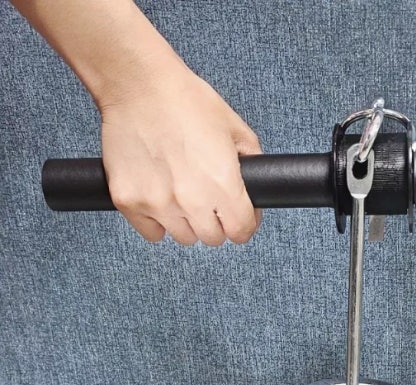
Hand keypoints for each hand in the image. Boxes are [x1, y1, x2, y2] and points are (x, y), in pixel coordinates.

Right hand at [100, 64, 261, 246]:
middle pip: (213, 238)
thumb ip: (251, 163)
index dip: (243, 223)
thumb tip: (255, 189)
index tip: (237, 215)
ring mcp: (158, 204)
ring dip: (186, 222)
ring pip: (183, 237)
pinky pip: (152, 233)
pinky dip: (157, 222)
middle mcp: (192, 200)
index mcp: (223, 184)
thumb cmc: (186, 100)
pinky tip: (159, 197)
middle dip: (215, 222)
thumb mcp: (235, 129)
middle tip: (207, 199)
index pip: (241, 231)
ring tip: (180, 194)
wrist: (138, 83)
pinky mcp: (129, 202)